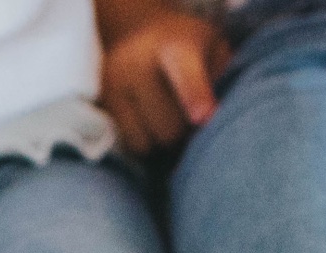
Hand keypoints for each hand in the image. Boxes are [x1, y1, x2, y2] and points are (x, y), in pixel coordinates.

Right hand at [100, 8, 231, 154]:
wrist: (138, 33)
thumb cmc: (188, 48)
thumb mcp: (212, 49)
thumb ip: (221, 79)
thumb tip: (212, 121)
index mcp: (175, 47)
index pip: (184, 75)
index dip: (195, 97)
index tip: (204, 117)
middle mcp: (138, 64)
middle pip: (169, 127)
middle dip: (185, 133)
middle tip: (191, 118)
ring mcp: (116, 85)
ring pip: (148, 142)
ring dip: (164, 141)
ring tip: (169, 119)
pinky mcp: (105, 104)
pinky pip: (132, 145)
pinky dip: (147, 143)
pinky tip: (151, 123)